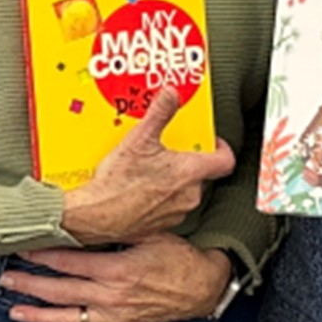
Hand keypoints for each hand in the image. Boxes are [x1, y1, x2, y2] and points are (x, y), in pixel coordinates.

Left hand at [0, 235, 234, 321]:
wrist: (203, 286)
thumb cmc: (177, 257)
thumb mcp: (148, 234)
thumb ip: (118, 230)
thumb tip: (89, 219)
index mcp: (116, 270)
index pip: (69, 262)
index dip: (42, 254)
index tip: (22, 247)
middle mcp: (112, 297)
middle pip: (61, 291)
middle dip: (30, 284)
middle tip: (5, 279)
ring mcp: (116, 317)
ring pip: (70, 320)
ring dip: (40, 316)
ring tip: (15, 311)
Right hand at [56, 78, 234, 246]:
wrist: (96, 215)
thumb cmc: (118, 184)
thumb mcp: (139, 139)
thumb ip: (160, 113)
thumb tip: (171, 95)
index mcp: (190, 172)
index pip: (225, 160)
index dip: (221, 148)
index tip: (210, 141)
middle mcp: (189, 195)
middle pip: (201, 174)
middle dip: (186, 162)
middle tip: (168, 152)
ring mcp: (177, 213)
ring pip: (185, 192)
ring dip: (173, 181)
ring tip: (150, 170)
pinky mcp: (163, 226)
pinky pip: (169, 208)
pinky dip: (160, 198)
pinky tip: (141, 190)